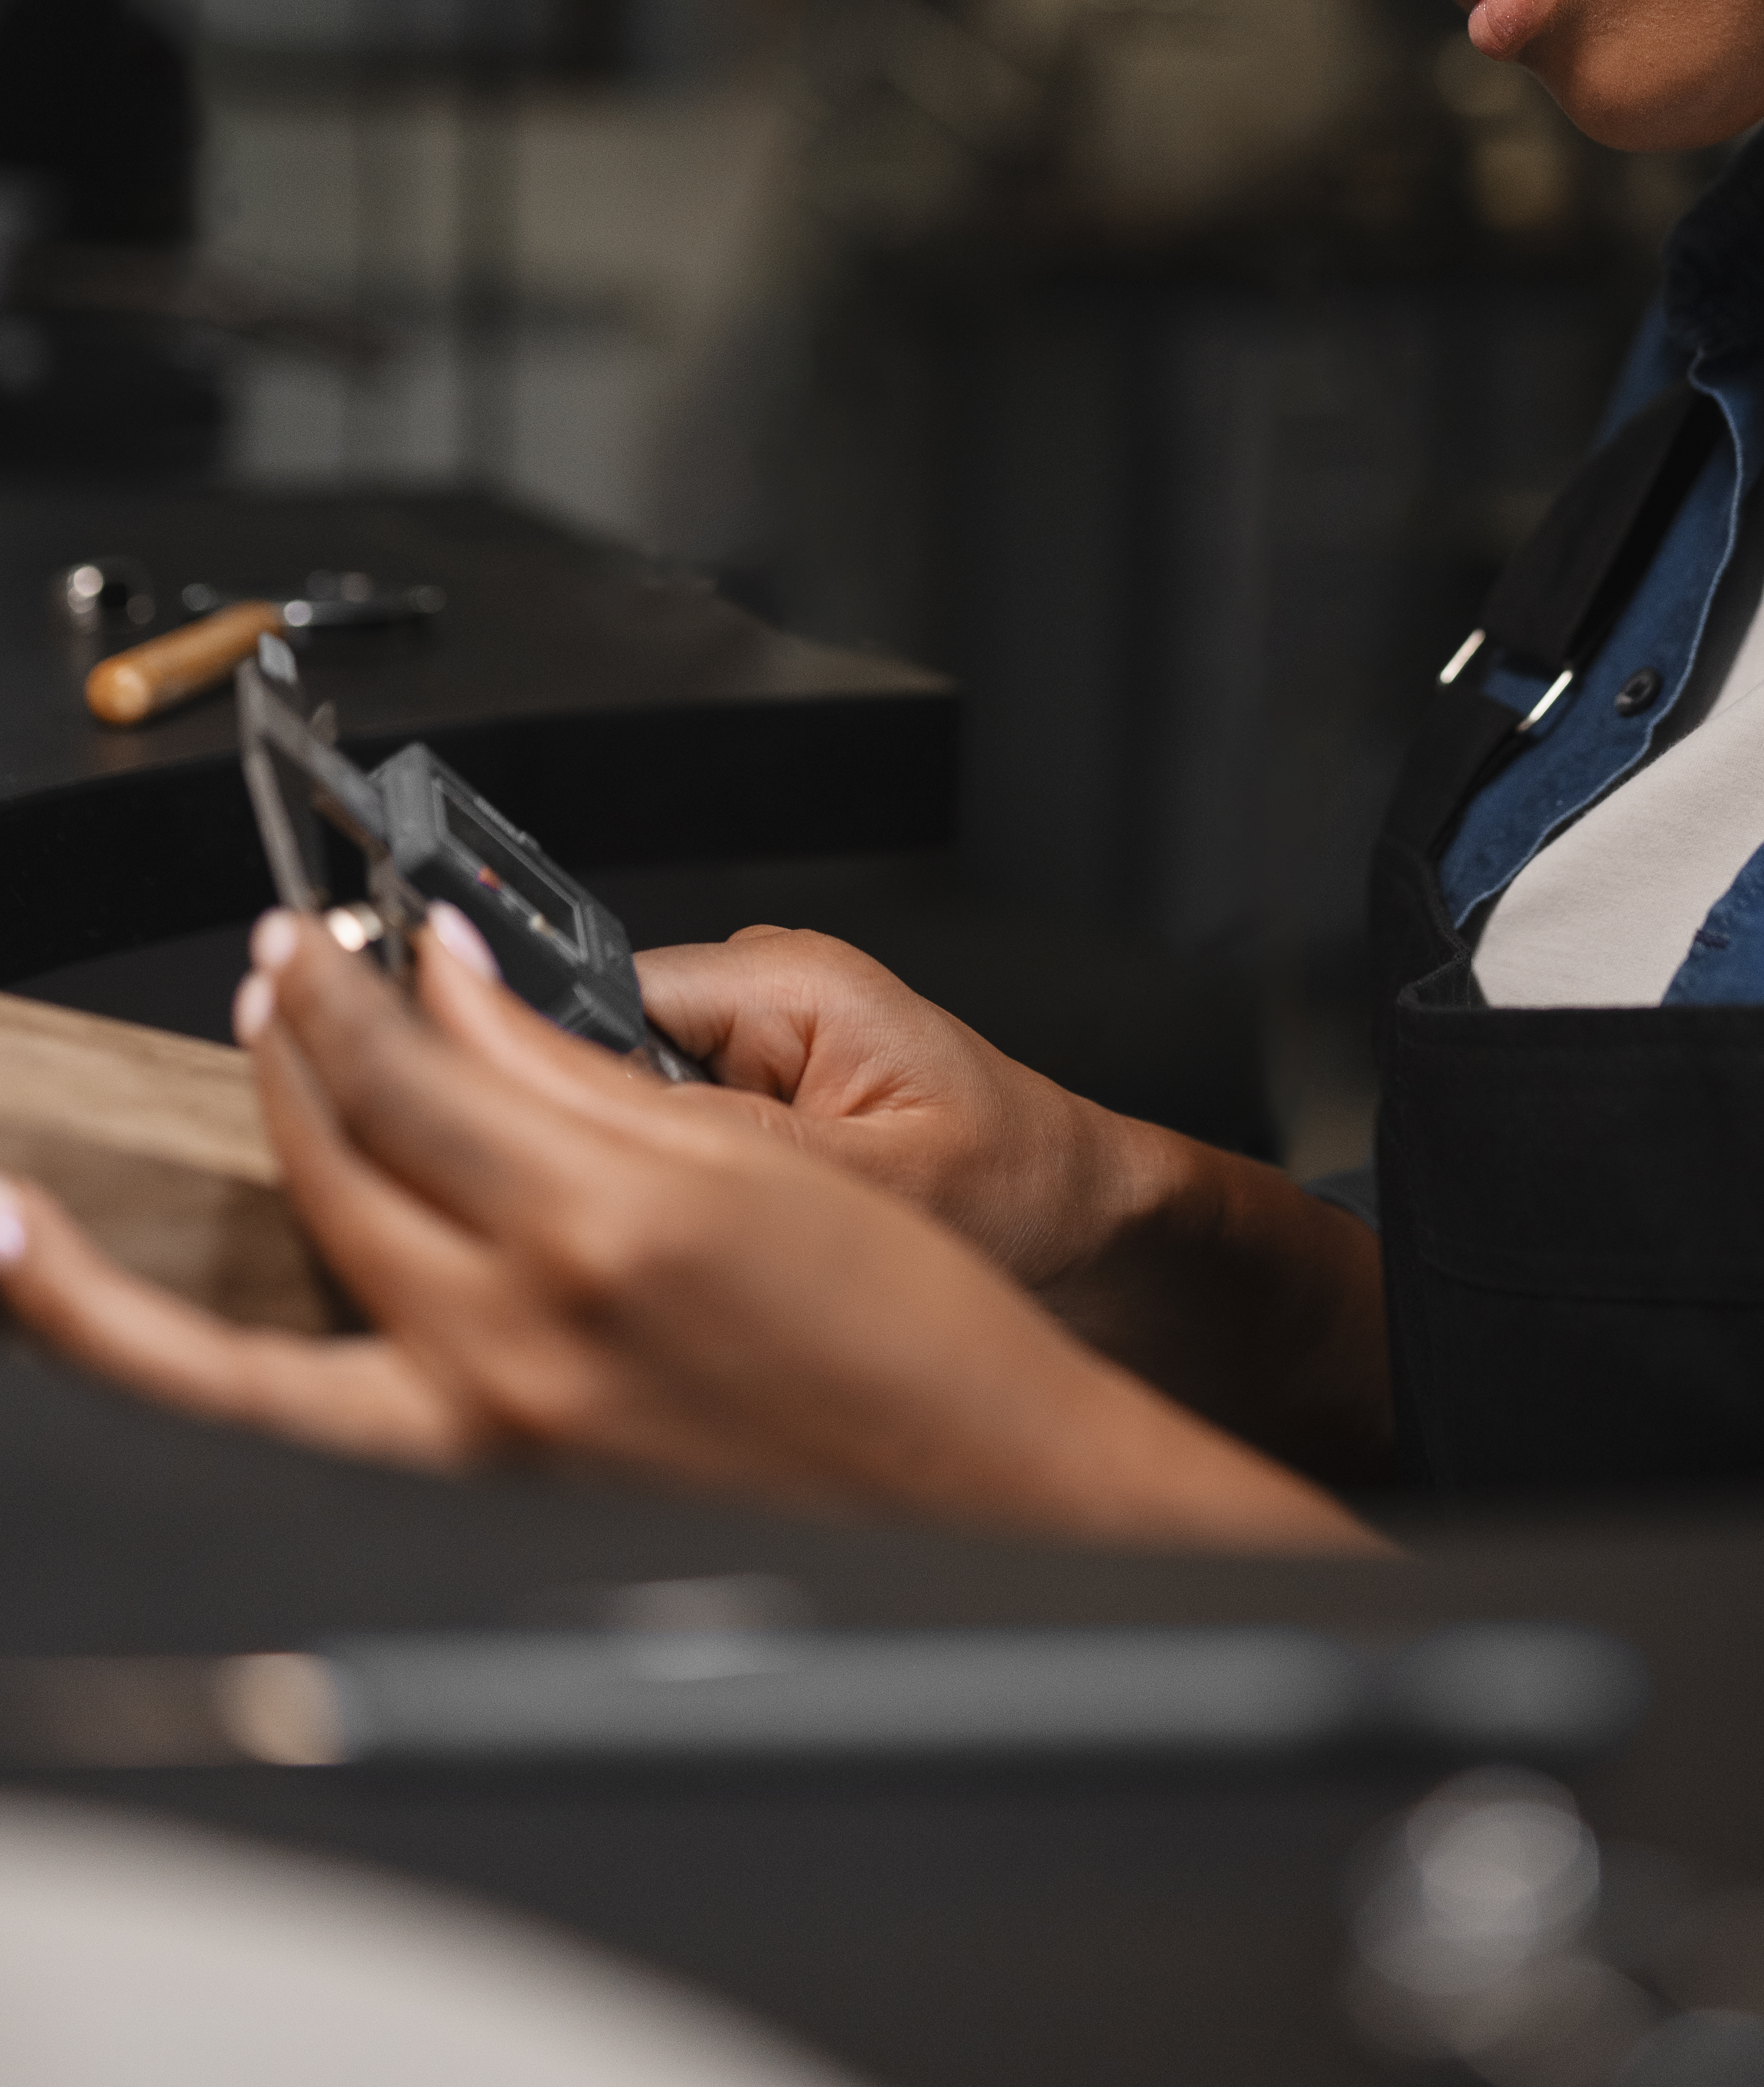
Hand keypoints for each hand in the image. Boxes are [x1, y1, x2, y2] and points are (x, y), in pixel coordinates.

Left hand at [0, 906, 1377, 1553]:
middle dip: (284, 1055)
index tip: (328, 941)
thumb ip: (579, 1073)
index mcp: (602, 1226)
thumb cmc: (907, 1325)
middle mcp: (518, 1344)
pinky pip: (297, 1436)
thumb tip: (463, 994)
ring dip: (128, 1276)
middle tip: (264, 982)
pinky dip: (193, 1391)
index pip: (414, 1069)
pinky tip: (130, 1350)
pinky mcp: (485, 1505)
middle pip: (332, 1171)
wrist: (985, 1488)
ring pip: (248, 1347)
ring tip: (27, 1220)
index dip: (354, 987)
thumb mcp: (749, 1152)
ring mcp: (484, 1442)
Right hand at [631, 927, 1138, 1288]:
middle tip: (716, 1224)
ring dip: (663, 1179)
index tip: (612, 1186)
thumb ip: (751, 1147)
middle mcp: (759, 992)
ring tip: (753, 1228)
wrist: (1070, 1211)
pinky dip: (693, 1192)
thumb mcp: (892, 1181)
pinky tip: (751, 1226)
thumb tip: (618, 1128)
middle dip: (629, 1151)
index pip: (604, 1003)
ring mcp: (752, 1040)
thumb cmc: (1017, 1184)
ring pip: (627, 1106)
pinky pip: (671, 1137)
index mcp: (789, 979)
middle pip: (601, 1056)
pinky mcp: (754, 1090)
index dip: (579, 1099)